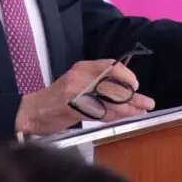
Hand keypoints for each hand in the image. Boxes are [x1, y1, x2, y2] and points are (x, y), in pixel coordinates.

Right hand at [15, 59, 155, 135]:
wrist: (33, 111)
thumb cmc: (58, 98)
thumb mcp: (78, 82)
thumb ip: (98, 83)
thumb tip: (127, 90)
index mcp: (84, 67)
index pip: (110, 66)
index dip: (126, 76)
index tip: (136, 85)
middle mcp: (81, 76)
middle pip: (113, 85)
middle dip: (132, 96)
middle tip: (147, 102)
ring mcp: (76, 91)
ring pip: (109, 100)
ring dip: (128, 107)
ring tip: (142, 110)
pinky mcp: (72, 107)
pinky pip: (99, 112)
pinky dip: (115, 115)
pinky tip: (125, 116)